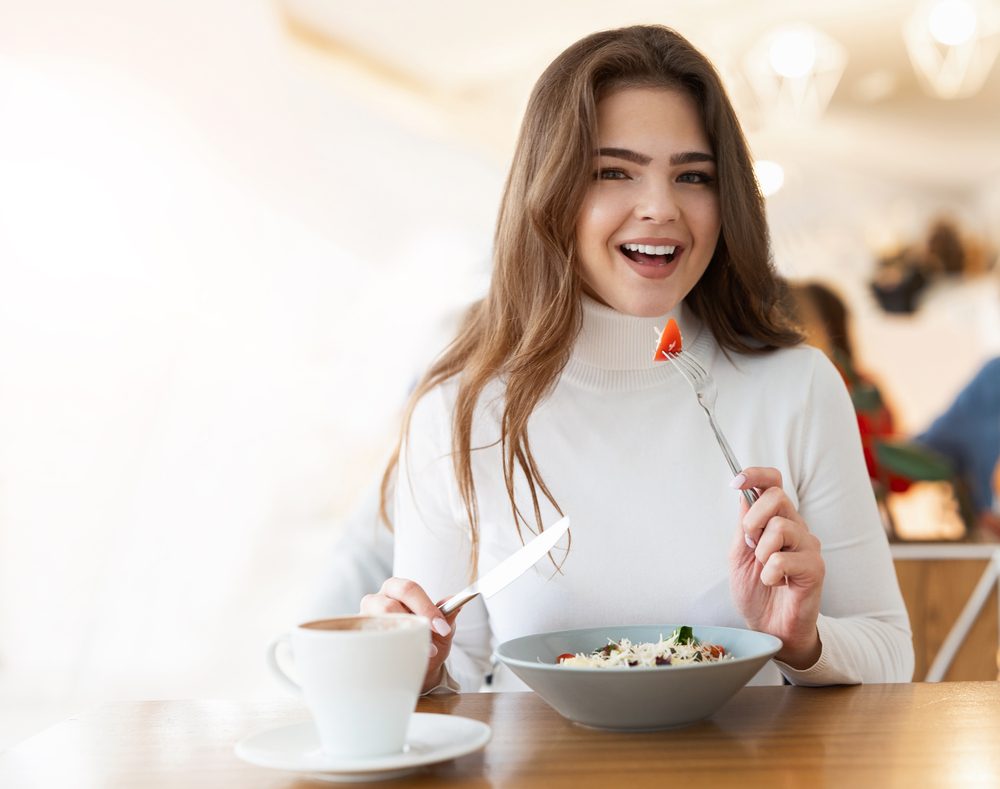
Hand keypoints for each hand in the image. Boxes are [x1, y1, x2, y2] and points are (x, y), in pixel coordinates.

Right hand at [361, 577, 457, 692]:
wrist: (412, 665)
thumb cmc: (426, 641)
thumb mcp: (441, 630)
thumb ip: (447, 616)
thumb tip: (456, 602)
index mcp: (396, 589)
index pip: (408, 589)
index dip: (426, 607)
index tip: (442, 627)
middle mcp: (376, 600)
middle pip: (388, 604)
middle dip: (412, 622)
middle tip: (431, 640)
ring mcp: (364, 620)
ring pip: (377, 624)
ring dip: (401, 639)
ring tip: (418, 651)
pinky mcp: (359, 639)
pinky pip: (369, 643)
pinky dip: (389, 651)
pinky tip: (400, 658)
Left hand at [729, 467, 824, 668]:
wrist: (768, 626)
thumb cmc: (756, 590)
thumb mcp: (739, 553)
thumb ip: (743, 525)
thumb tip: (744, 491)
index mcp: (777, 520)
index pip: (774, 482)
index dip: (756, 475)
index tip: (736, 481)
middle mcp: (796, 527)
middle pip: (777, 497)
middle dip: (753, 520)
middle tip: (750, 544)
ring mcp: (808, 546)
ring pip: (781, 527)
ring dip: (761, 552)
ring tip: (764, 568)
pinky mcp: (815, 568)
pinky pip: (783, 559)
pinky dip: (769, 574)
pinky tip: (775, 584)